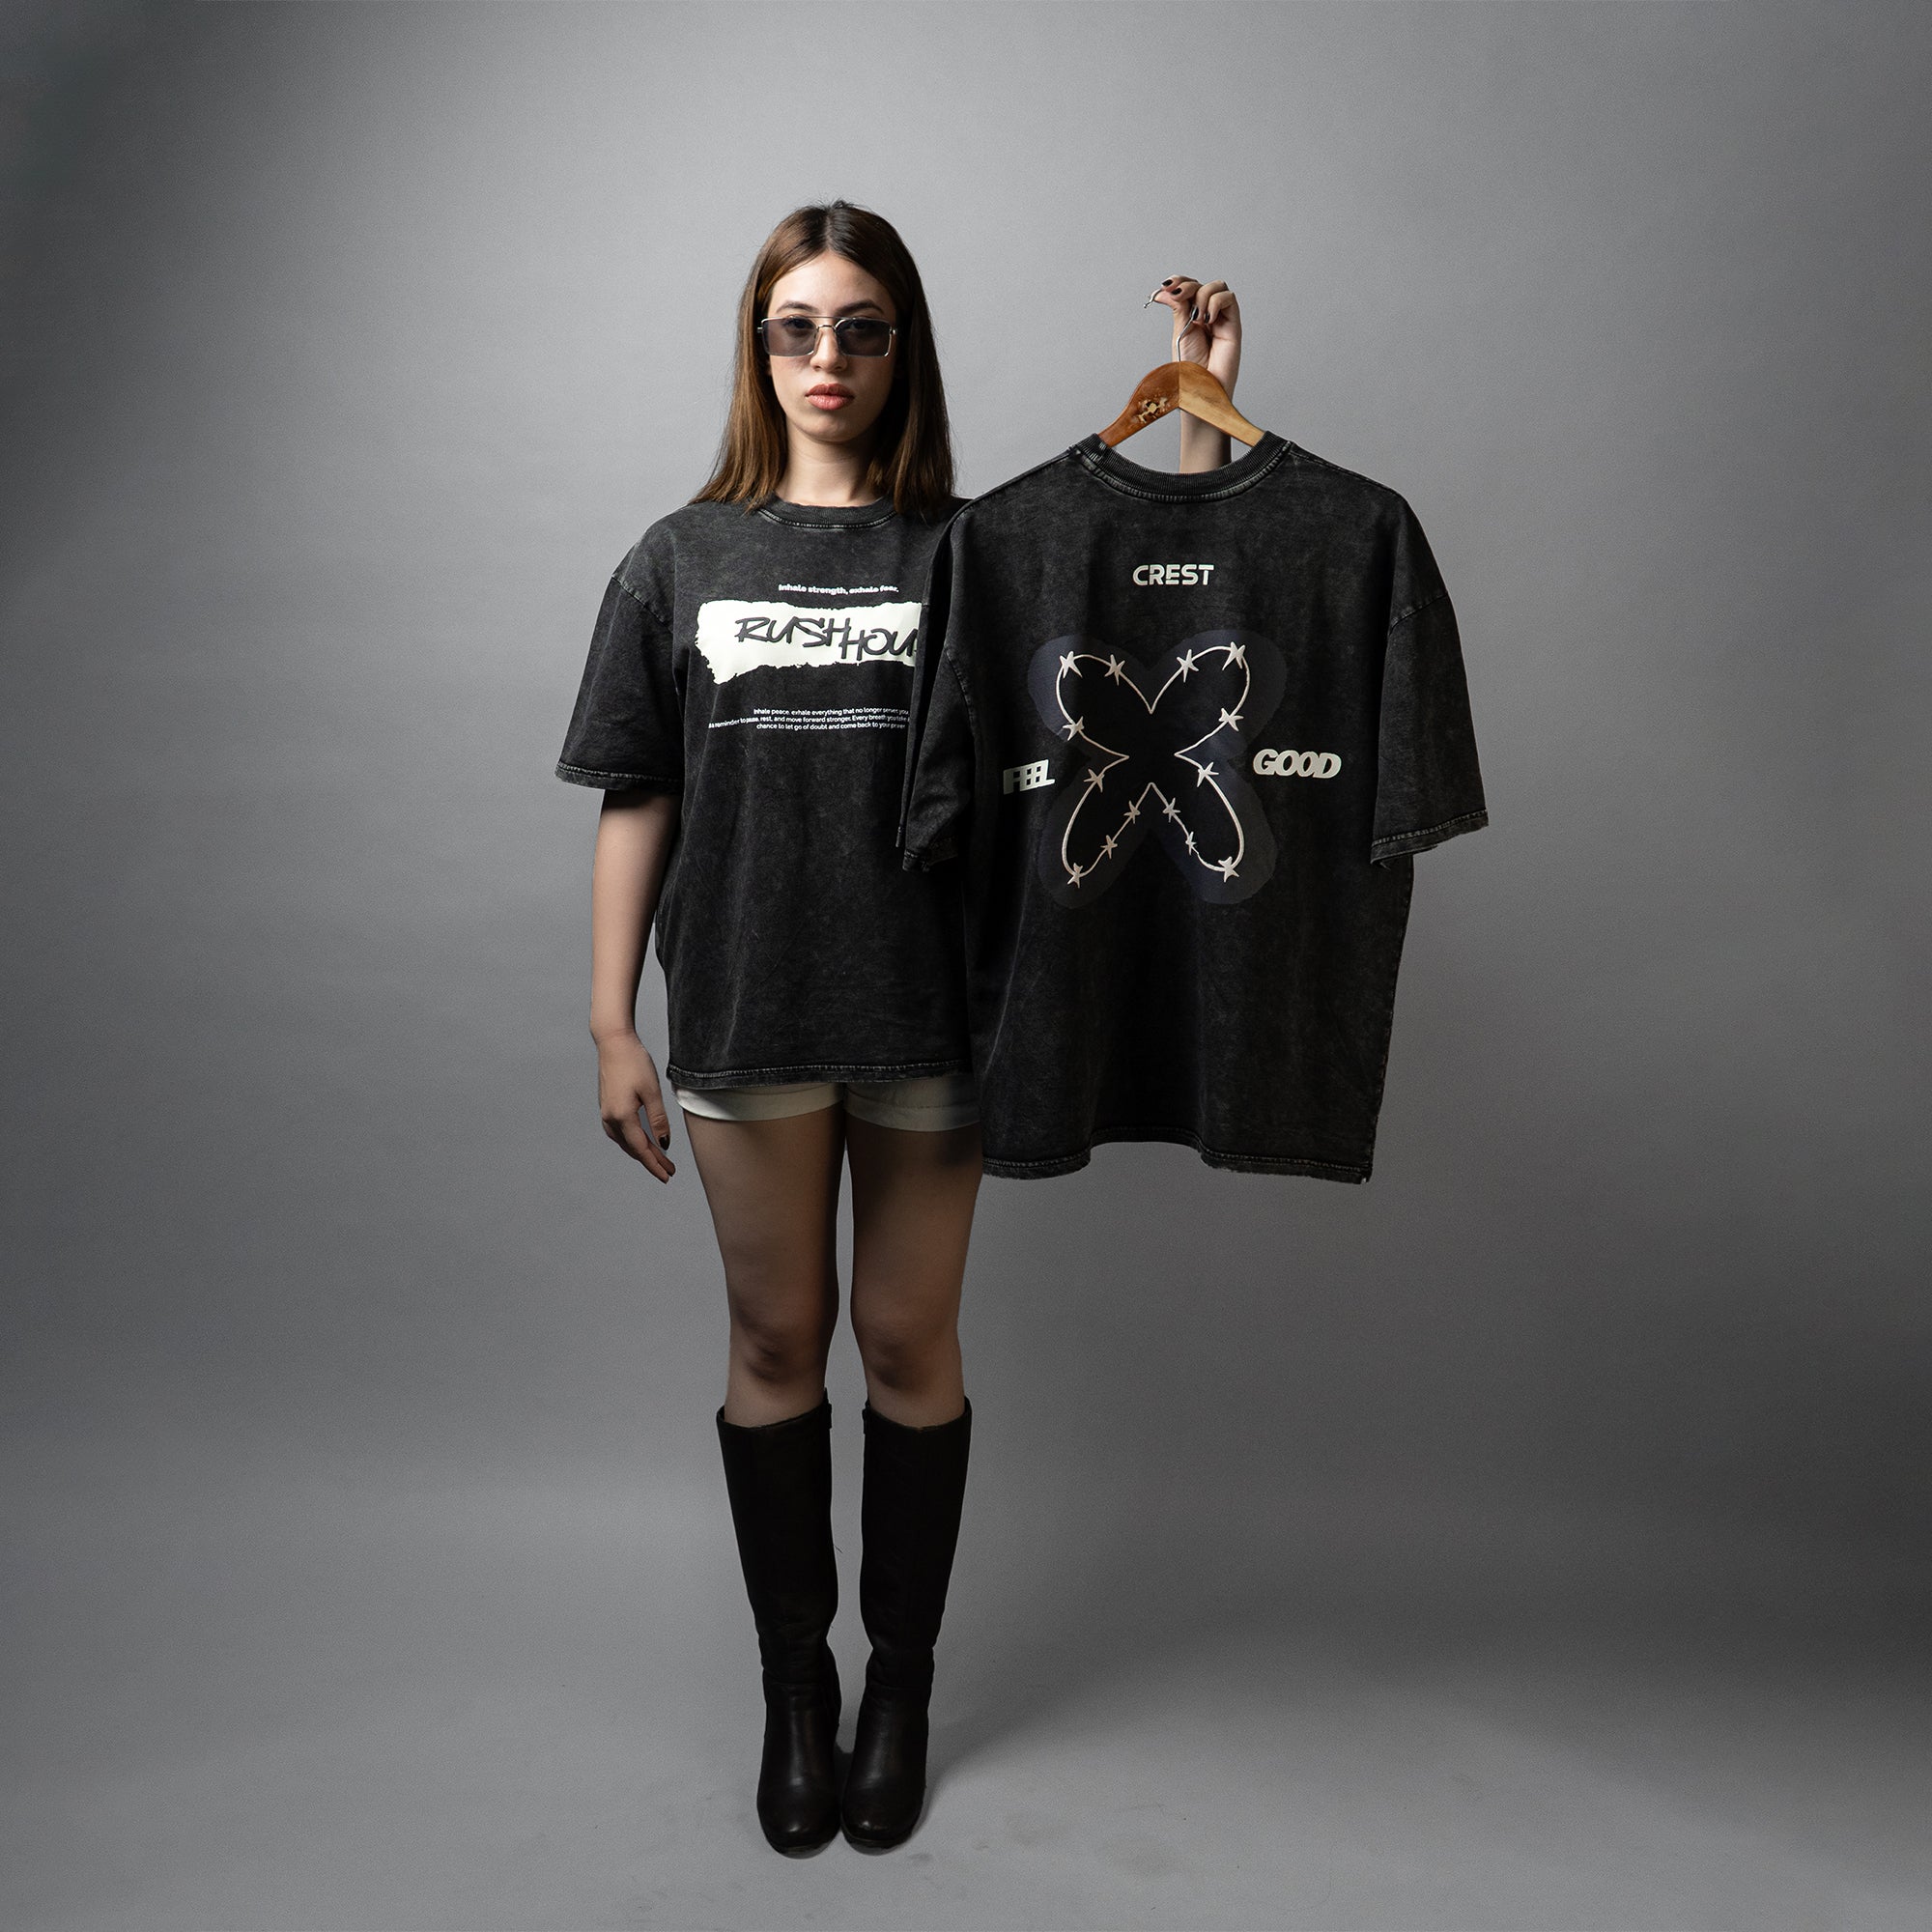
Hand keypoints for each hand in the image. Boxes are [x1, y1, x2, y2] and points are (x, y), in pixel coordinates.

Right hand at [596, 1032, 676, 1182]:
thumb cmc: (634, 1062)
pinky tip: (641, 1141)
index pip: (641, 1149)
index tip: (667, 1176)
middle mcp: (611, 1118)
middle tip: (669, 1170)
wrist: (614, 1043)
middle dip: (652, 1160)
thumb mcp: (652, 1091)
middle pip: (633, 1148)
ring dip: (642, 1152)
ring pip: (625, 1142)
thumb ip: (658, 1120)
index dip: (655, 1164)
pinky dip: (632, 1141)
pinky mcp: (607, 1107)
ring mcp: (606, 1113)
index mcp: (622, 1116)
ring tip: (659, 1159)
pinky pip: (620, 1133)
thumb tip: (663, 1144)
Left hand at [1151, 276, 1241, 396]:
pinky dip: (1216, 303)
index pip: (1189, 288)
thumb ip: (1178, 307)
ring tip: (1196, 319)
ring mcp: (1221, 319)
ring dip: (1202, 296)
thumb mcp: (1180, 331)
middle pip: (1202, 284)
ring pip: (1217, 286)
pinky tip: (1208, 320)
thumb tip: (1164, 290)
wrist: (1199, 388)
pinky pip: (1229, 298)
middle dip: (1187, 285)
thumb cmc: (1189, 368)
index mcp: (1191, 317)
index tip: (1165, 286)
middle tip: (1177, 296)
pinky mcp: (1233, 324)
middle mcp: (1207, 315)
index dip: (1179, 281)